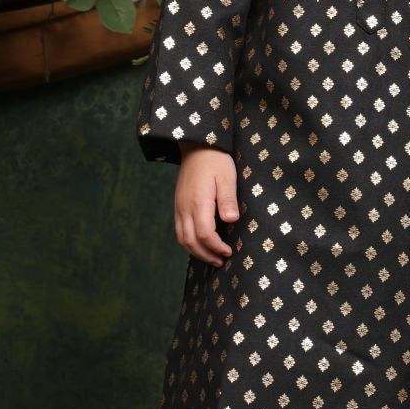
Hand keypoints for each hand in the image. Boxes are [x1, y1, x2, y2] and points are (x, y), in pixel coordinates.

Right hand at [174, 144, 239, 266]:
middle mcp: (185, 208)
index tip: (229, 251)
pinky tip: (201, 245)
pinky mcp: (178, 206)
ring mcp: (179, 207)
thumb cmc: (216, 161)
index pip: (205, 235)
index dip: (216, 247)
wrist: (197, 146)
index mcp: (198, 202)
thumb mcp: (227, 177)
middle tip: (221, 262)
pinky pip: (179, 231)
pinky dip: (189, 243)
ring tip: (212, 258)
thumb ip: (228, 199)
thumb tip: (231, 220)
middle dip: (206, 255)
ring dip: (196, 252)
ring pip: (182, 239)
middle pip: (190, 242)